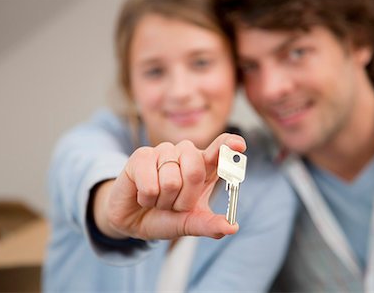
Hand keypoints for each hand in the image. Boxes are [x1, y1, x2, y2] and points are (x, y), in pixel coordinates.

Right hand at [94, 133, 245, 239]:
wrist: (133, 219)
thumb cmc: (165, 216)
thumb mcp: (189, 224)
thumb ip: (209, 225)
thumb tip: (232, 227)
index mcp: (204, 167)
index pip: (220, 149)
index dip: (229, 145)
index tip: (239, 147)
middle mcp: (186, 154)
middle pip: (195, 171)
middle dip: (184, 198)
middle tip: (175, 205)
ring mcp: (164, 152)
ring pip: (170, 180)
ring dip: (163, 201)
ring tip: (158, 199)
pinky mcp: (142, 155)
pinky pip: (150, 184)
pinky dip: (147, 199)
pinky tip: (143, 195)